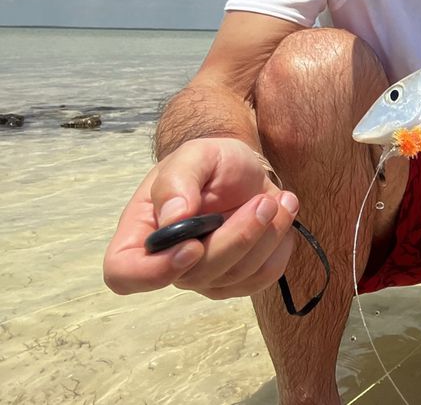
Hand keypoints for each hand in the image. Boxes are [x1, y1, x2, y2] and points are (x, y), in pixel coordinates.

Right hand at [103, 138, 298, 299]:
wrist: (245, 170)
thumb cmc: (211, 163)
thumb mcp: (194, 155)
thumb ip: (177, 181)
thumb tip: (174, 217)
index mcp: (141, 233)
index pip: (124, 273)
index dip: (153, 272)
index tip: (193, 245)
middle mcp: (168, 262)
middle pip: (194, 276)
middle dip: (236, 238)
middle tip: (263, 201)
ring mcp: (205, 276)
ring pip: (235, 276)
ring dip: (265, 235)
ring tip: (276, 199)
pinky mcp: (239, 279)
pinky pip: (263, 276)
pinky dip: (279, 243)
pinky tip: (281, 213)